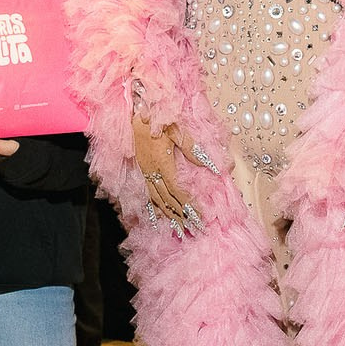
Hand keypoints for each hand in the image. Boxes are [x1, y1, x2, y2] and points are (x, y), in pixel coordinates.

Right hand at [132, 113, 217, 235]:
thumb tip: (208, 164)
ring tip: (180, 228)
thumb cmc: (158, 121)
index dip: (188, 205)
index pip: (178, 191)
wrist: (136, 116)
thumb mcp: (177, 131)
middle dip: (182, 216)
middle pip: (168, 200)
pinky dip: (155, 208)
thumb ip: (191, 149)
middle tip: (195, 229)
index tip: (199, 216)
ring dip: (170, 215)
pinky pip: (148, 194)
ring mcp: (146, 173)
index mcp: (163, 164)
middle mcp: (153, 173)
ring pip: (157, 200)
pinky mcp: (142, 172)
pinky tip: (159, 217)